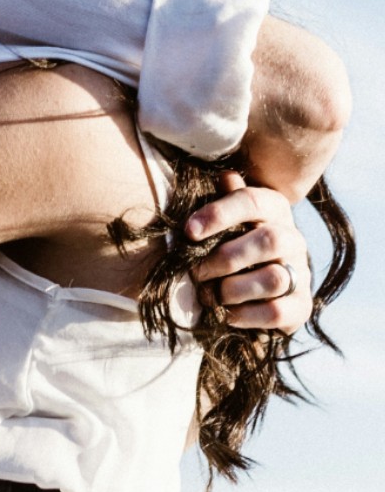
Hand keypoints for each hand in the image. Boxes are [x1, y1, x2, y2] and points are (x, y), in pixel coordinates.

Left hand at [187, 172, 313, 331]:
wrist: (250, 291)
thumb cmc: (226, 244)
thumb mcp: (221, 220)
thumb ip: (221, 200)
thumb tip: (225, 176)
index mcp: (273, 209)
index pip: (252, 200)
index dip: (219, 213)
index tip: (189, 231)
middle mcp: (292, 238)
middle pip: (269, 240)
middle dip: (225, 258)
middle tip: (196, 272)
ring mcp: (300, 272)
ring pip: (274, 278)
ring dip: (233, 289)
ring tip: (209, 296)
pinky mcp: (302, 306)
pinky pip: (278, 311)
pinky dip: (246, 315)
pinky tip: (226, 314)